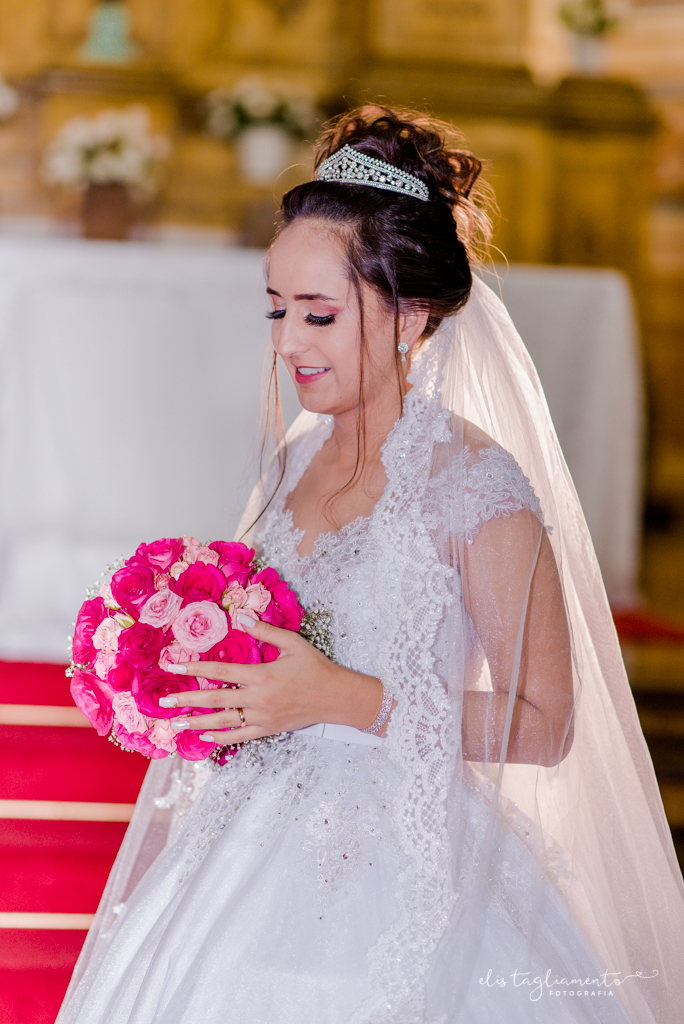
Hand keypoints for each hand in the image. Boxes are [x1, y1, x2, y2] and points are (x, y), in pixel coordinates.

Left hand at [162, 614, 383, 744]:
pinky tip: (204, 735)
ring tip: (175, 723)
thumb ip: (264, 631)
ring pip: (223, 721)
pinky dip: (220, 736)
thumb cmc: (316, 667)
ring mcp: (263, 718)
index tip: (172, 666)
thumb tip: (239, 615)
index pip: (220, 671)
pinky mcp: (269, 729)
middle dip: (186, 700)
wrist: (336, 697)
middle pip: (214, 700)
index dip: (194, 668)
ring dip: (196, 722)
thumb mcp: (293, 643)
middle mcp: (259, 699)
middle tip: (163, 701)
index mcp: (262, 675)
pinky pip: (240, 736)